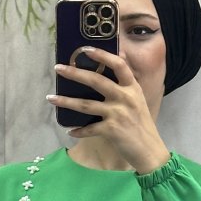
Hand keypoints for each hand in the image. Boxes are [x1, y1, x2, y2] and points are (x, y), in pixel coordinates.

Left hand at [49, 50, 169, 174]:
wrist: (149, 151)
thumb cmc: (142, 125)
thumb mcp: (138, 100)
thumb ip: (126, 84)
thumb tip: (118, 59)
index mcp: (132, 87)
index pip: (118, 65)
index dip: (102, 55)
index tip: (85, 49)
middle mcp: (125, 97)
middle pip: (96, 80)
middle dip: (75, 73)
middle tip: (58, 68)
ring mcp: (118, 114)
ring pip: (86, 104)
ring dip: (66, 101)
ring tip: (51, 98)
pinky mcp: (111, 130)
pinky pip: (90, 129)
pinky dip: (79, 131)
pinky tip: (70, 131)